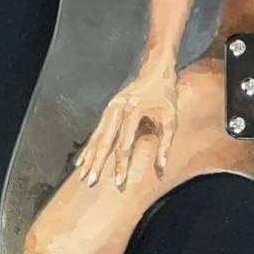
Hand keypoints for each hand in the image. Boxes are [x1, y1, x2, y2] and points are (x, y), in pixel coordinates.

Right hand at [76, 60, 177, 188]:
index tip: (118, 182)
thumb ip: (166, 144)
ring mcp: (111, 107)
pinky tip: (81, 160)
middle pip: (105, 140)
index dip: (121, 164)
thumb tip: (161, 168)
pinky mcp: (108, 108)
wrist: (155, 71)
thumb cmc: (166, 97)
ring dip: (89, 156)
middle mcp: (119, 108)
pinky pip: (97, 130)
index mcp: (134, 111)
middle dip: (97, 163)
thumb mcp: (171, 118)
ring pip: (97, 135)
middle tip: (90, 182)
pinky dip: (89, 146)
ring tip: (82, 175)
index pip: (125, 143)